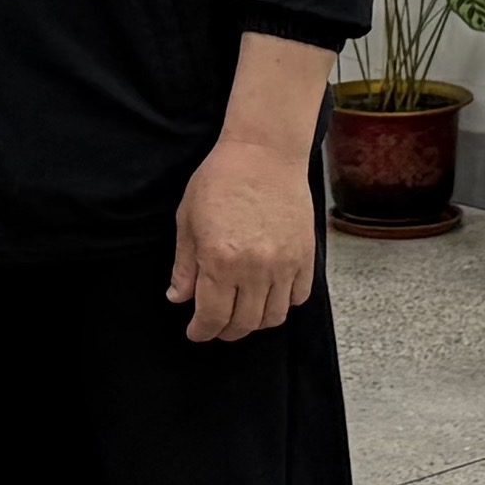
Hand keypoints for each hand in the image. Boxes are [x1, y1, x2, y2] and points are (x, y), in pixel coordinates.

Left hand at [168, 129, 318, 344]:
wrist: (264, 152)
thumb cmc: (221, 178)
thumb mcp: (188, 219)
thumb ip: (184, 265)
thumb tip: (179, 298)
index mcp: (220, 260)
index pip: (212, 316)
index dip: (202, 331)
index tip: (196, 332)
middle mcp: (254, 269)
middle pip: (243, 323)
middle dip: (226, 332)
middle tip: (216, 327)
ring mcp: (284, 264)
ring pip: (273, 316)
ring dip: (255, 323)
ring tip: (242, 314)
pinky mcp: (305, 256)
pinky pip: (298, 296)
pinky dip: (284, 304)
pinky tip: (269, 296)